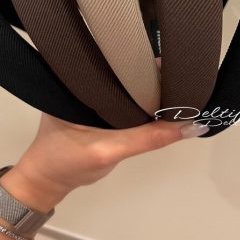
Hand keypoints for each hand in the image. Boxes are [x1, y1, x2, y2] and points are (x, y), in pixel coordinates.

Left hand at [0, 60, 208, 212]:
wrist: (48, 182)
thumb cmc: (68, 162)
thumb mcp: (109, 150)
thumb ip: (149, 138)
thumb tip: (192, 126)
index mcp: (82, 78)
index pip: (118, 60)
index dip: (144, 58)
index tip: (173, 57)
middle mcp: (88, 81)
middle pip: (126, 71)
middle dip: (151, 72)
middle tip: (182, 71)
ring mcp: (95, 95)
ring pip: (128, 86)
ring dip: (147, 88)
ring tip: (177, 83)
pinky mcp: (101, 108)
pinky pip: (126, 101)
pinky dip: (142, 102)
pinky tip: (160, 101)